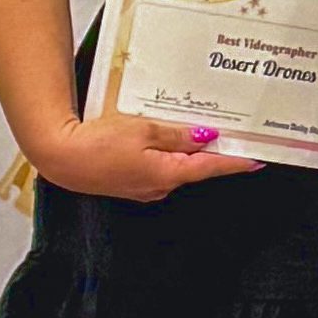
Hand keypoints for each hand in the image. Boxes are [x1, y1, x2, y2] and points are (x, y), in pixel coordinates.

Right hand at [30, 113, 264, 201]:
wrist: (59, 157)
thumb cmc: (99, 143)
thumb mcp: (144, 130)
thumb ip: (177, 135)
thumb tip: (207, 137)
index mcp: (166, 174)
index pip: (210, 168)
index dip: (235, 162)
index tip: (257, 160)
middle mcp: (159, 186)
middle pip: (196, 168)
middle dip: (214, 152)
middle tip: (235, 135)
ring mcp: (143, 187)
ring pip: (176, 166)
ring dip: (190, 151)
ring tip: (203, 130)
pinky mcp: (129, 182)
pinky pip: (158, 167)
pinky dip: (168, 153)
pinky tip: (167, 138)